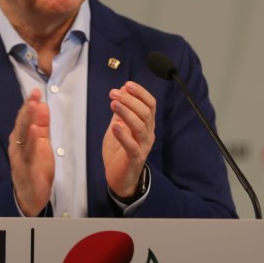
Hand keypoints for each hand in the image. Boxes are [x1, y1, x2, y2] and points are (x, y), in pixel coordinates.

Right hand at [8, 89, 53, 215]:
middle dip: (28, 108)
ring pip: (23, 135)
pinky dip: (32, 140)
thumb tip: (42, 105)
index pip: (25, 118)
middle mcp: (17, 145)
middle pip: (22, 123)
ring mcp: (20, 156)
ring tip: (33, 105)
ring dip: (28, 120)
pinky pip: (29, 152)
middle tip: (34, 94)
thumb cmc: (35, 167)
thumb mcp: (41, 143)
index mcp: (20, 138)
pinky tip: (35, 130)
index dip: (29, 104)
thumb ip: (42, 125)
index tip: (35, 91)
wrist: (30, 195)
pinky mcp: (26, 167)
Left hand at [102, 81, 155, 197]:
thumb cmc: (119, 151)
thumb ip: (121, 110)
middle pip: (145, 113)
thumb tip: (123, 89)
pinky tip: (114, 126)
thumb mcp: (119, 125)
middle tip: (114, 94)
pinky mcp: (135, 159)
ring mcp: (143, 146)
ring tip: (113, 104)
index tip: (127, 85)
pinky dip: (123, 135)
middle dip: (130, 100)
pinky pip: (132, 146)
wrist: (119, 178)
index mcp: (146, 124)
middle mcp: (148, 134)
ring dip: (127, 113)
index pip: (150, 104)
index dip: (140, 93)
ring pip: (140, 126)